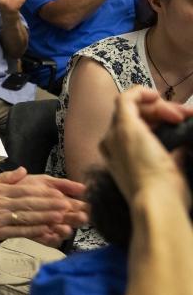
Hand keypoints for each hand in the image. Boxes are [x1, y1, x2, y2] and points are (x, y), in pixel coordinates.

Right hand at [0, 167, 88, 242]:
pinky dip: (33, 230)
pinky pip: (19, 231)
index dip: (43, 194)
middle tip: (66, 205)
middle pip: (29, 205)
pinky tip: (45, 229)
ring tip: (61, 217)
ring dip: (45, 218)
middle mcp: (0, 204)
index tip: (58, 194)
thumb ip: (6, 177)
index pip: (25, 191)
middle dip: (49, 205)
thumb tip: (23, 170)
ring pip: (26, 218)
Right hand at [99, 87, 192, 206]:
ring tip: (180, 115)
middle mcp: (110, 144)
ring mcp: (116, 134)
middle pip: (133, 117)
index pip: (135, 129)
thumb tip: (181, 143)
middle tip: (184, 117)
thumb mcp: (169, 173)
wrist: (156, 203)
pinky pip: (126, 98)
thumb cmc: (164, 196)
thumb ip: (171, 154)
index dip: (157, 124)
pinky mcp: (125, 125)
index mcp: (118, 157)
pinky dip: (140, 92)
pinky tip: (155, 95)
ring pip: (133, 108)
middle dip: (161, 113)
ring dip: (158, 107)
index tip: (179, 127)